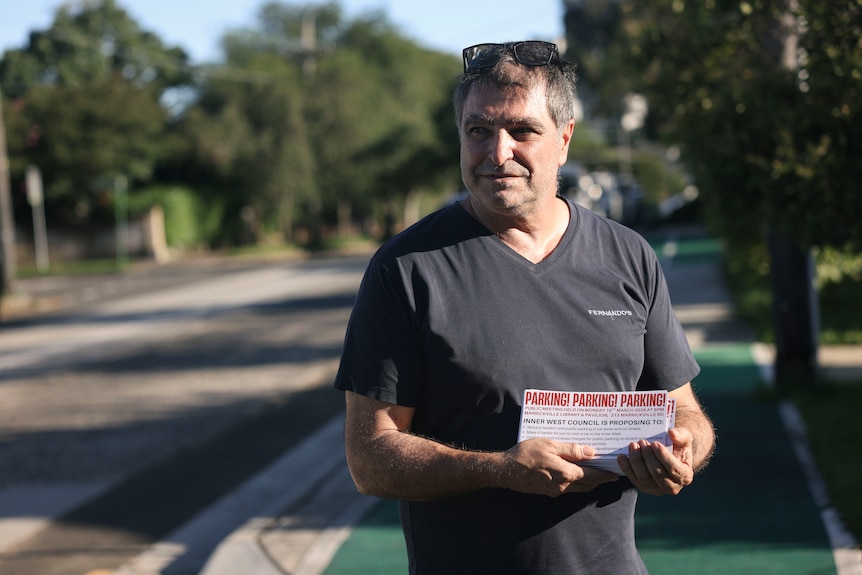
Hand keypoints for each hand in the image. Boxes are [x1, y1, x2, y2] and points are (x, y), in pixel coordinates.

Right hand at [501, 438, 618, 496]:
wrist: (506, 470)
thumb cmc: (525, 454)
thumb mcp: (549, 445)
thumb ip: (571, 450)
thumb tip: (590, 453)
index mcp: (566, 473)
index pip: (592, 476)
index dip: (605, 475)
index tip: (615, 474)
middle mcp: (563, 485)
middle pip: (588, 485)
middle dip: (600, 480)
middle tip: (610, 474)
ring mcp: (556, 491)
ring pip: (579, 488)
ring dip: (589, 482)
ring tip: (597, 474)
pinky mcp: (549, 492)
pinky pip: (569, 489)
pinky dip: (577, 483)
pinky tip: (576, 475)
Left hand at [618, 427, 694, 495]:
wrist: (670, 455)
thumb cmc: (678, 446)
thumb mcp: (685, 439)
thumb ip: (682, 435)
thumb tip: (672, 433)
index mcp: (685, 476)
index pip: (674, 469)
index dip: (663, 456)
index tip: (655, 443)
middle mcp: (672, 487)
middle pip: (657, 474)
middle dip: (648, 457)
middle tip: (642, 442)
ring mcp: (657, 489)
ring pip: (644, 478)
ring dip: (636, 461)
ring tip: (633, 446)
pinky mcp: (644, 487)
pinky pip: (633, 479)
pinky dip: (626, 468)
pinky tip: (621, 456)